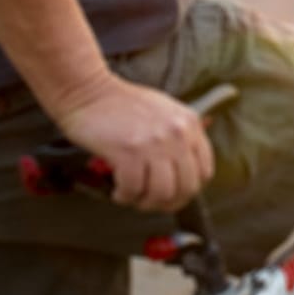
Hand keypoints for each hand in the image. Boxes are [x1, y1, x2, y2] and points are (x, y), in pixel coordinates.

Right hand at [50, 73, 214, 212]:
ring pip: (162, 193)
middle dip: (168, 203)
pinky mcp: (129, 151)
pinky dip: (124, 196)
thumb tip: (185, 171)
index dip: (188, 190)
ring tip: (133, 195)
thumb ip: (180, 136)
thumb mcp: (165, 111)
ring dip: (145, 202)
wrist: (89, 92)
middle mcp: (177, 134)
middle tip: (151, 202)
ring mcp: (154, 143)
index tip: (173, 194)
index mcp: (189, 124)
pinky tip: (118, 190)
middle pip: (186, 187)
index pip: (204, 171)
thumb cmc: (122, 104)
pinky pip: (133, 190)